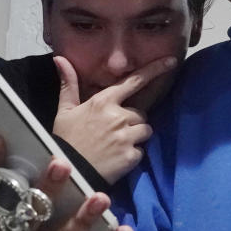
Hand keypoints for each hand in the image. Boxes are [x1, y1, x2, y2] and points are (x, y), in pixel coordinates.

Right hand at [52, 56, 177, 184]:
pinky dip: (132, 154)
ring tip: (116, 145)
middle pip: (140, 113)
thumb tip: (60, 58)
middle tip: (114, 133)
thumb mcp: (64, 111)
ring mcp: (126, 136)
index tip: (171, 61)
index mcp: (103, 101)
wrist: (68, 173)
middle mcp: (118, 116)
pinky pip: (141, 150)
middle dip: (132, 121)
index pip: (134, 81)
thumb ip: (68, 85)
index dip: (154, 70)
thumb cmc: (66, 140)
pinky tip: (116, 158)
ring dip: (135, 136)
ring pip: (145, 130)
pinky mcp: (131, 155)